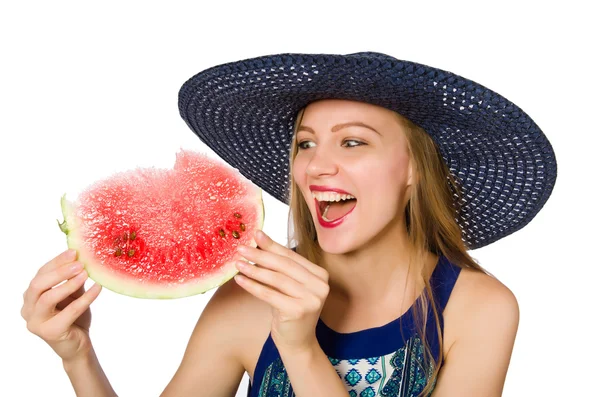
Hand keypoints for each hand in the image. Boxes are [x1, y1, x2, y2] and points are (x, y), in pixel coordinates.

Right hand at [21, 249, 102, 361]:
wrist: (78, 344)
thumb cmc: (74, 318)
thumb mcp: (73, 294)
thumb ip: (73, 278)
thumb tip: (82, 256)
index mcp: (30, 297)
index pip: (40, 274)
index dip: (57, 262)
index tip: (74, 251)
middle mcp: (28, 309)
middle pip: (38, 284)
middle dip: (59, 271)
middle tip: (79, 263)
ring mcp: (36, 322)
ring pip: (47, 298)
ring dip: (68, 284)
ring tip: (86, 274)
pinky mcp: (50, 332)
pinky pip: (69, 312)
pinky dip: (85, 299)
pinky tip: (98, 288)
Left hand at [235, 230, 329, 353]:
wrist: (297, 343)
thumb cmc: (290, 311)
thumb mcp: (287, 286)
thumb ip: (278, 266)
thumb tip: (258, 240)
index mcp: (320, 275)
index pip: (291, 256)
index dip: (272, 245)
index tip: (255, 235)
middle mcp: (320, 285)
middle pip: (284, 266)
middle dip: (261, 255)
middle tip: (241, 248)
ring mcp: (312, 298)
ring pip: (276, 279)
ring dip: (254, 270)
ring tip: (238, 264)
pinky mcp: (299, 311)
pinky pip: (270, 294)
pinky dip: (253, 286)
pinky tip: (240, 280)